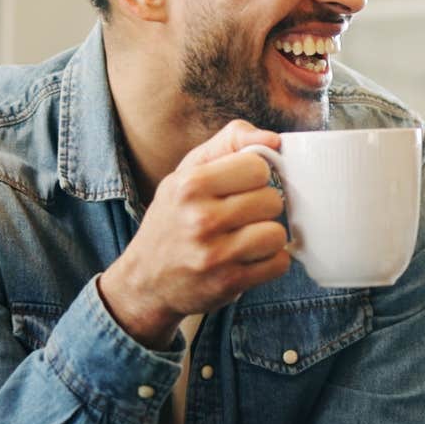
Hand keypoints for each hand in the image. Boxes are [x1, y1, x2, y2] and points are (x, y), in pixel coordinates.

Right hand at [98, 119, 292, 346]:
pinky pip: (279, 263)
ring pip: (277, 233)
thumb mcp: (187, 173)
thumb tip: (274, 140)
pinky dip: (270, 261)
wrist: (145, 280)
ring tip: (244, 238)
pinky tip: (248, 259)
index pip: (257, 167)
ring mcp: (215, 254)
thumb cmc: (173, 219)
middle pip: (272, 200)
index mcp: (190, 185)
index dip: (255, 176)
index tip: (240, 187)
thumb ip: (229, 143)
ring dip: (267, 237)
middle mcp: (201, 219)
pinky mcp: (230, 283)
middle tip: (240, 216)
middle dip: (261, 207)